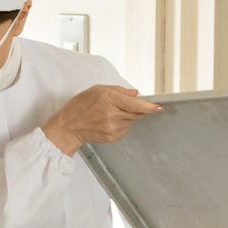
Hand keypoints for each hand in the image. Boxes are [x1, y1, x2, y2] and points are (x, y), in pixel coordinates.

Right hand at [41, 85, 162, 155]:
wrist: (68, 127)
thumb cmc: (79, 107)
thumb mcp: (97, 90)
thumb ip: (119, 90)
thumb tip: (135, 94)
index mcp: (109, 100)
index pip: (136, 104)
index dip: (150, 106)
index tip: (159, 107)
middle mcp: (112, 115)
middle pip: (137, 113)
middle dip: (135, 109)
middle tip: (121, 107)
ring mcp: (113, 128)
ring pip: (132, 121)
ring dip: (126, 117)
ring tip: (110, 114)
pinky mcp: (113, 137)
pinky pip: (126, 130)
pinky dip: (122, 125)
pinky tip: (108, 122)